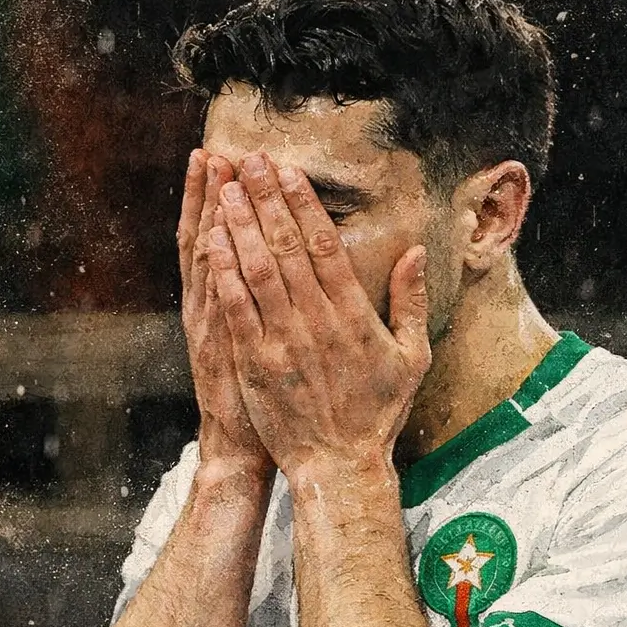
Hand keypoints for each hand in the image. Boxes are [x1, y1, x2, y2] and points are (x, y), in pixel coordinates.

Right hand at [177, 149, 271, 469]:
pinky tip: (219, 233)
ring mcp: (213, 328)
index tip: (218, 159)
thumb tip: (276, 260)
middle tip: (217, 151)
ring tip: (216, 175)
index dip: (214, 200)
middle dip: (213, 196)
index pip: (215, 240)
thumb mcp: (258, 343)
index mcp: (221, 304)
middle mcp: (209, 309)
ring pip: (208, 264)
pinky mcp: (226, 349)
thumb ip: (264, 301)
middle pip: (207, 240)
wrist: (243, 448)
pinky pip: (221, 302)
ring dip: (212, 218)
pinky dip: (217, 268)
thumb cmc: (262, 395)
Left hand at [206, 152, 430, 480]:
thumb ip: (410, 302)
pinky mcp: (256, 363)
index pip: (326, 246)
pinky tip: (212, 242)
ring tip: (228, 188)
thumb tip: (414, 251)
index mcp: (354, 316)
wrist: (339, 466)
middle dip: (267, 200)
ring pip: (257, 271)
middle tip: (250, 160)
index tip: (289, 171)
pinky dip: (223, 272)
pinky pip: (236, 309)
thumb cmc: (378, 414)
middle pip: (287, 248)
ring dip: (241, 226)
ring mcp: (283, 342)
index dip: (304, 205)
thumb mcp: (411, 358)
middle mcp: (317, 323)